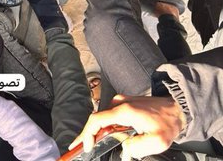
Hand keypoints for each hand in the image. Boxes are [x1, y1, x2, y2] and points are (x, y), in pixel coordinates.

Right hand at [69, 95, 186, 160]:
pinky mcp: (125, 103)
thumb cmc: (167, 124)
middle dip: (86, 134)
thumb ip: (137, 148)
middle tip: (76, 147)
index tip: (86, 147)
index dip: (87, 134)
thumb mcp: (156, 142)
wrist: (176, 108)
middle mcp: (119, 103)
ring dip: (95, 132)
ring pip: (103, 118)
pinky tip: (103, 137)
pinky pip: (109, 116)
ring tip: (89, 144)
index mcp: (123, 111)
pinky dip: (103, 126)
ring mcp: (121, 101)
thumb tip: (124, 150)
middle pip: (96, 119)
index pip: (97, 120)